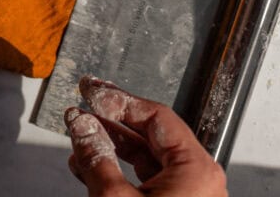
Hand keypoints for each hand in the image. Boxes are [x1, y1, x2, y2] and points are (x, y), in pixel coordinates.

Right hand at [65, 76, 226, 196]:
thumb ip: (97, 158)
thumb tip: (81, 125)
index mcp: (196, 168)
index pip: (154, 115)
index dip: (118, 101)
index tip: (91, 93)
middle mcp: (197, 178)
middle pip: (150, 133)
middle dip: (111, 120)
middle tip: (85, 102)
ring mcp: (188, 195)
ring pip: (145, 158)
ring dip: (110, 145)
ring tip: (81, 134)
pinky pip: (146, 180)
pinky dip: (119, 170)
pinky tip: (91, 164)